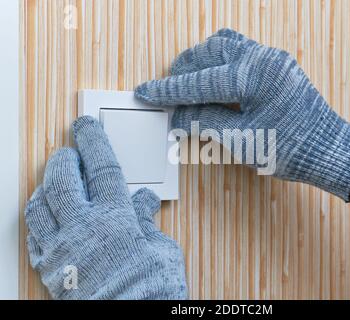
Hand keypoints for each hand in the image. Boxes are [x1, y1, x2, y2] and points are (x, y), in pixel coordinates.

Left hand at [25, 116, 187, 299]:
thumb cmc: (151, 292)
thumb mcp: (163, 251)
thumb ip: (149, 223)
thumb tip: (145, 204)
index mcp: (116, 219)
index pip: (102, 167)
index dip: (94, 141)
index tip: (86, 125)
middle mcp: (84, 228)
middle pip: (62, 179)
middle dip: (63, 158)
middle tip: (70, 151)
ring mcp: (62, 248)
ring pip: (39, 204)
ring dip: (44, 186)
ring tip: (54, 181)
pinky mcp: (51, 269)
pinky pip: (33, 235)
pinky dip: (37, 219)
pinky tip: (46, 216)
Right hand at [135, 28, 349, 201]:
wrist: (327, 149)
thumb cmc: (290, 148)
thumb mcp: (240, 139)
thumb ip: (205, 121)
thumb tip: (177, 114)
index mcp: (252, 77)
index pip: (198, 81)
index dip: (168, 90)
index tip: (147, 92)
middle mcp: (262, 58)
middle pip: (208, 54)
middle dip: (182, 71)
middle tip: (165, 89)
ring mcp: (272, 58)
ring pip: (224, 46)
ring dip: (201, 60)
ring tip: (185, 79)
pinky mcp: (276, 64)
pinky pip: (242, 49)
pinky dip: (221, 59)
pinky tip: (212, 73)